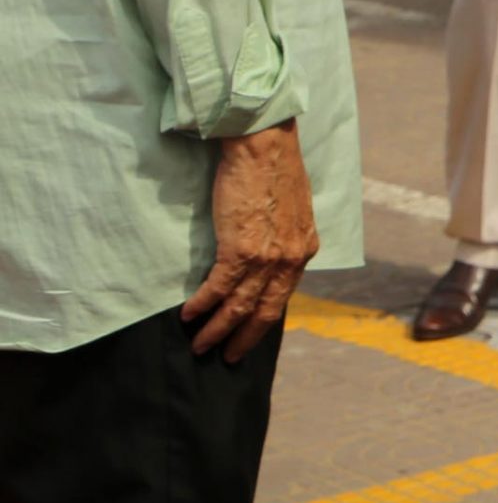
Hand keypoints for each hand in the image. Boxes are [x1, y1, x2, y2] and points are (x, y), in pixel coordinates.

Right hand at [182, 122, 319, 360]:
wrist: (264, 145)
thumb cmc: (273, 170)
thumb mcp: (291, 211)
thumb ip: (284, 238)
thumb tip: (269, 258)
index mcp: (305, 249)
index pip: (283, 294)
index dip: (264, 318)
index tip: (249, 335)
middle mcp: (291, 258)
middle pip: (265, 310)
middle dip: (244, 338)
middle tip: (227, 357)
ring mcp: (267, 256)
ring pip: (240, 306)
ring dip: (216, 329)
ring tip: (200, 345)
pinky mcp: (241, 249)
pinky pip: (219, 288)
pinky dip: (202, 305)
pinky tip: (188, 315)